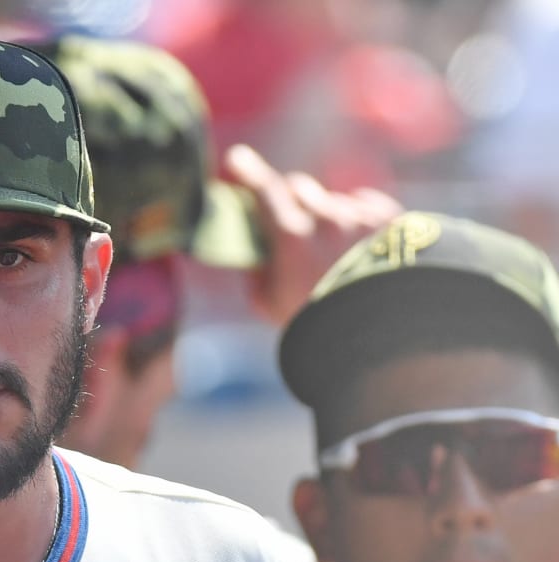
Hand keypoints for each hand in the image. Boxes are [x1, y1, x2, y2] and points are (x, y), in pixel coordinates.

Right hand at [222, 143, 401, 325]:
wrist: (380, 335)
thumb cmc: (316, 326)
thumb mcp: (269, 306)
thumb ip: (257, 272)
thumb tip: (257, 250)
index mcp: (291, 238)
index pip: (264, 192)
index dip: (248, 174)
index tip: (237, 160)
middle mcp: (326, 218)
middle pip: (298, 187)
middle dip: (289, 199)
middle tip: (288, 222)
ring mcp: (360, 217)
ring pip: (332, 200)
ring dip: (325, 216)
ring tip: (332, 254)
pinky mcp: (389, 219)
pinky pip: (363, 204)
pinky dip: (355, 219)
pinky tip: (356, 249)